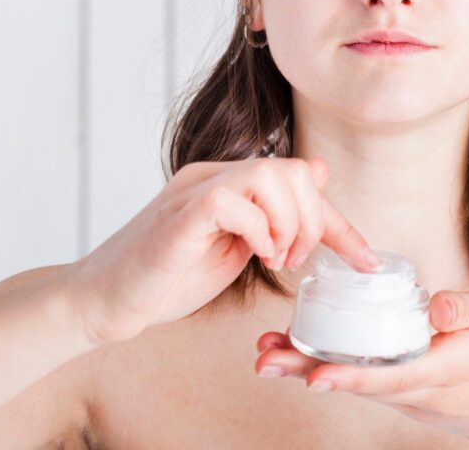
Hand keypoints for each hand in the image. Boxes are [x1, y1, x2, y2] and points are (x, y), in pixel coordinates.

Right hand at [66, 156, 379, 345]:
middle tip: (295, 259)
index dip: (338, 222)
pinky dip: (259, 229)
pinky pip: (231, 200)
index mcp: (229, 183)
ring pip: (268, 174)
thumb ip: (274, 217)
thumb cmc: (167, 278)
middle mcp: (213, 176)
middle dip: (312, 220)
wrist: (102, 301)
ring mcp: (193, 192)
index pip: (298, 180)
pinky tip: (256, 256)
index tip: (366, 260)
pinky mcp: (177, 217)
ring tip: (276, 259)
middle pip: (290, 168)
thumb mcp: (237, 250)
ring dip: (289, 224)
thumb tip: (318, 172)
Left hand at [254, 287, 468, 448]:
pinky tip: (302, 352)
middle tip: (263, 360)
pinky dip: (329, 365)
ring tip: (267, 353)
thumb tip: (433, 308)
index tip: (314, 375)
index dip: (352, 376)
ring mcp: (410, 395)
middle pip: (357, 383)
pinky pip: (363, 378)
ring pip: (353, 382)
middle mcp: (420, 389)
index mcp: (448, 370)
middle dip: (307, 371)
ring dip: (308, 368)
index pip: (393, 376)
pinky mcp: (405, 390)